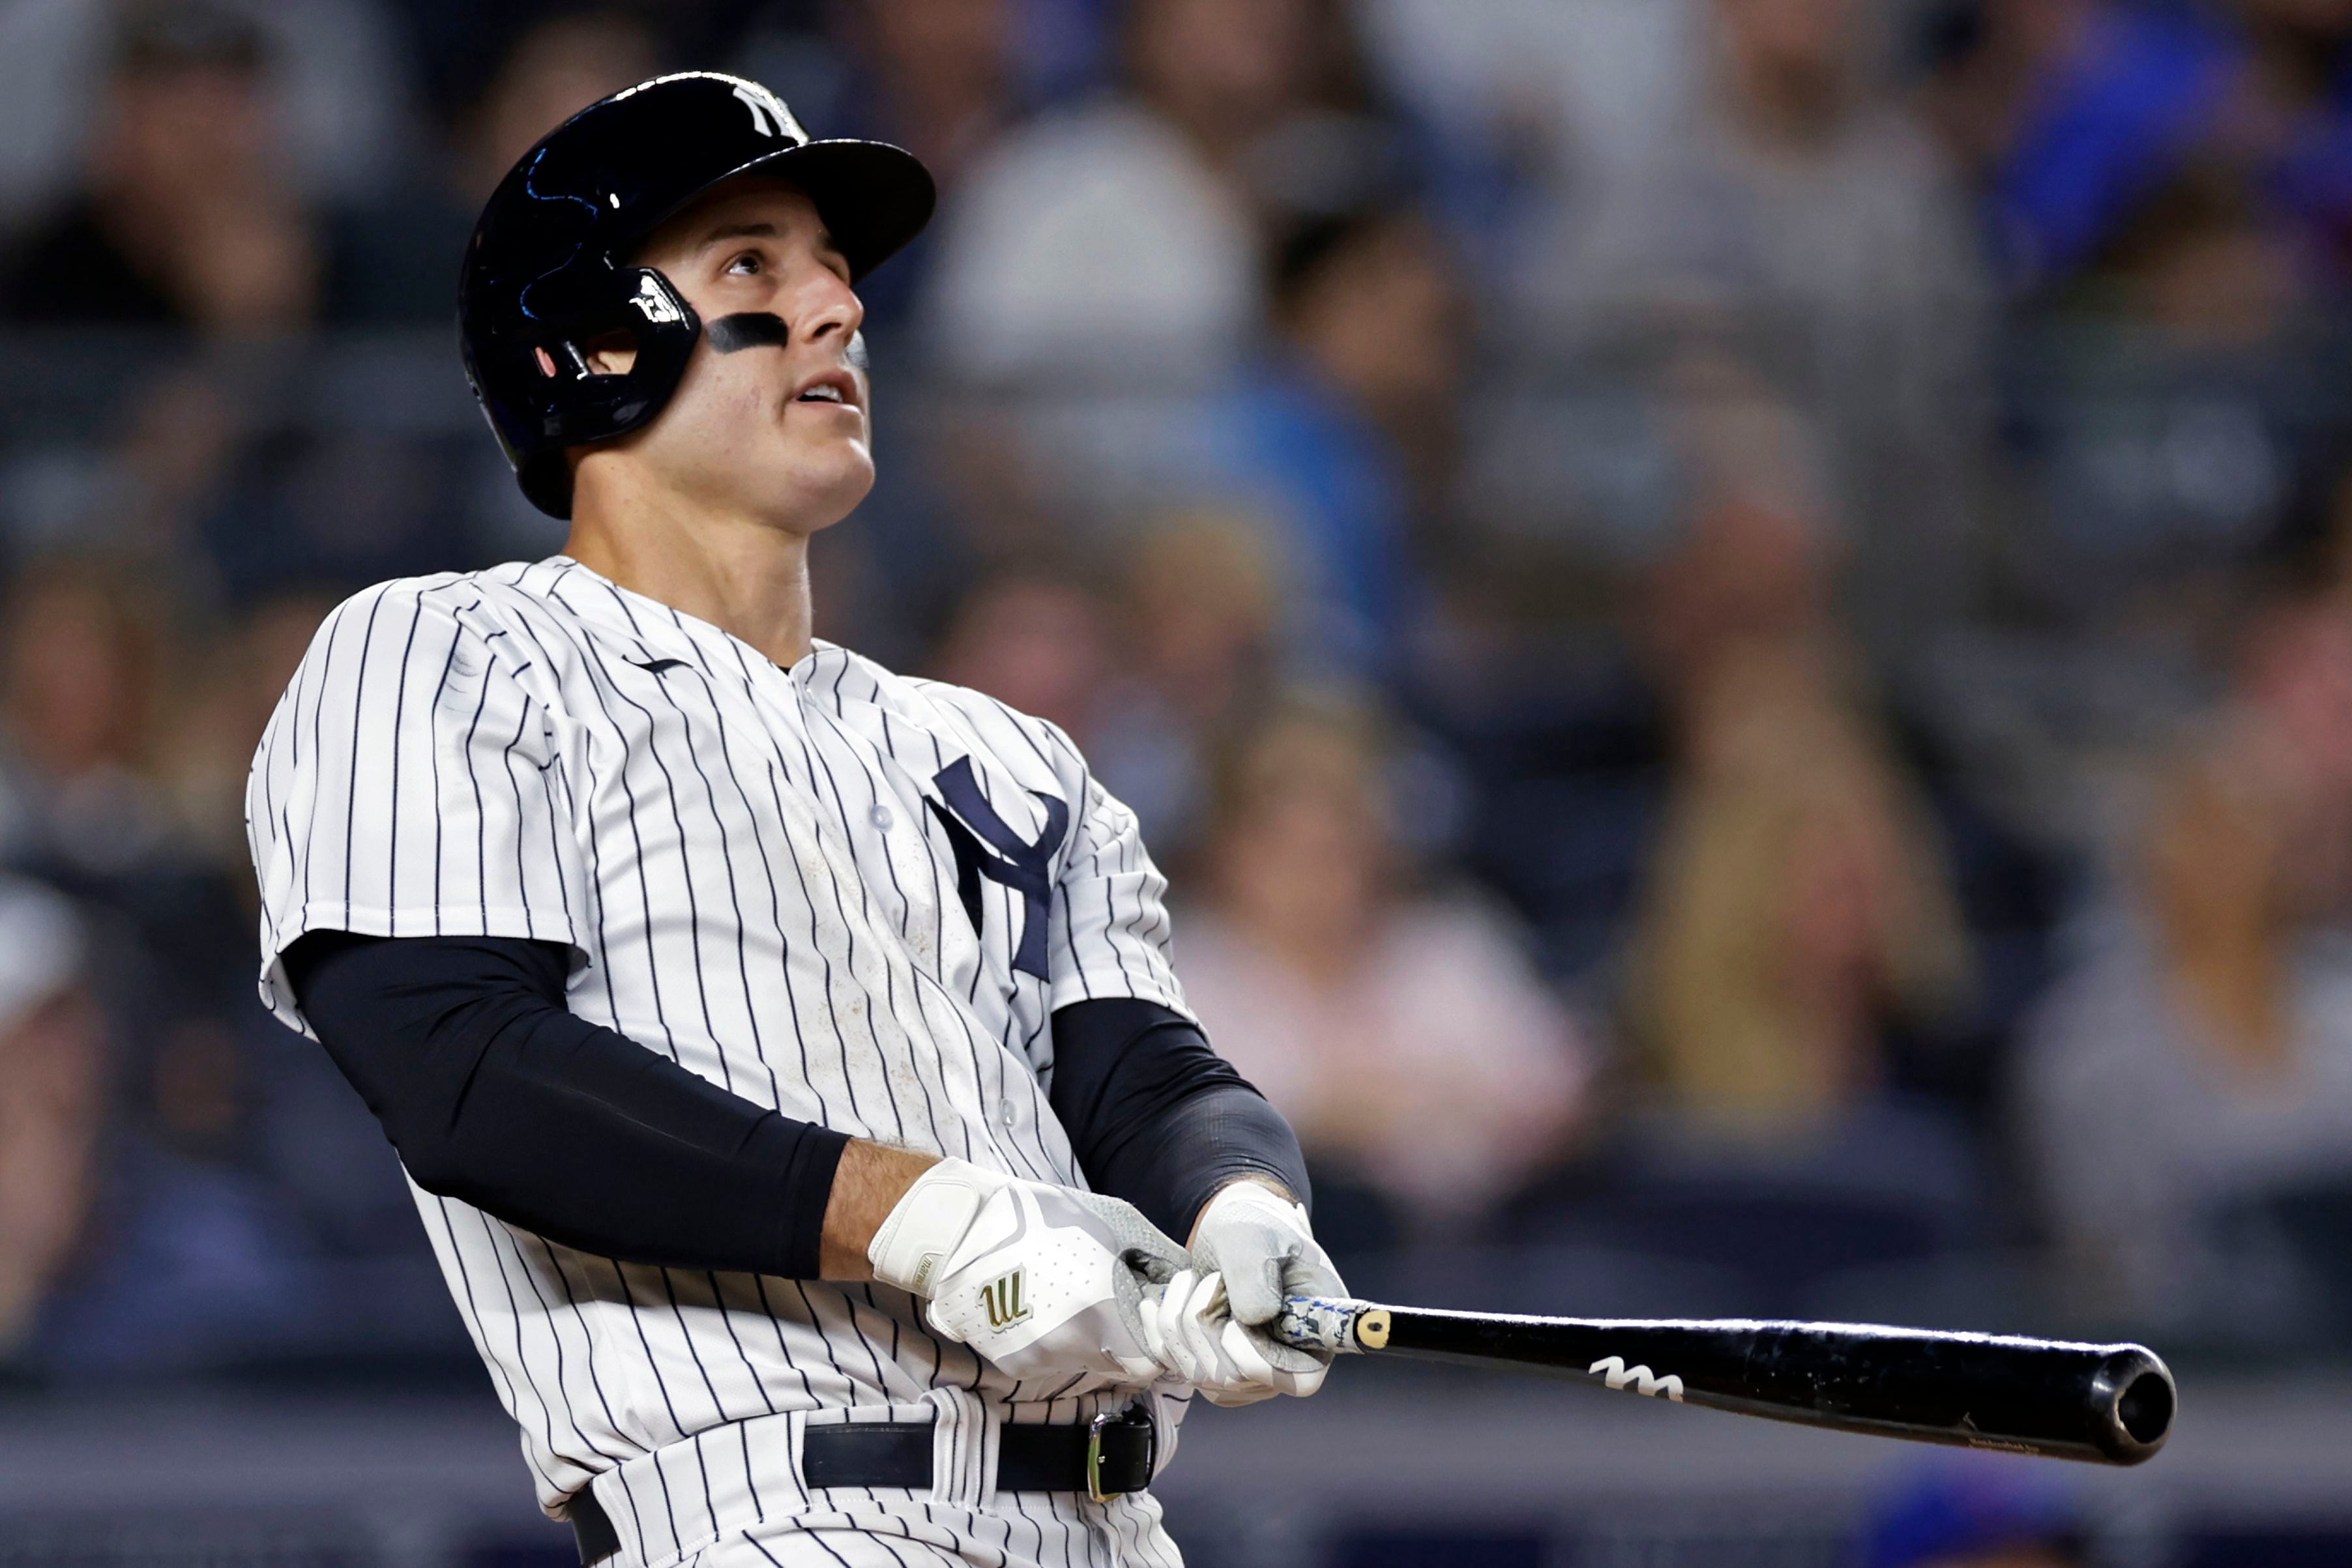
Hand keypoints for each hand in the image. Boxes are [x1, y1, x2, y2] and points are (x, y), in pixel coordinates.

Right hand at [867, 1159, 1187, 1383]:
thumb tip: (1186, 1279)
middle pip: (1120, 1366)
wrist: (961, 1230)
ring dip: (1091, 1341)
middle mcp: (1073, 1345)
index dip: (1157, 1343)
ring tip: (1074, 1297)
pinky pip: (1050, 1360)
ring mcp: (1039, 1359)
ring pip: (1085, 1364)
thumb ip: (1157, 1257)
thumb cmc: (1044, 1216)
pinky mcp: (1012, 1363)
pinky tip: (1042, 1305)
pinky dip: (1056, 1341)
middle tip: (1116, 1304)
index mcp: (1103, 1309)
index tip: (1151, 1320)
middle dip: (1128, 1342)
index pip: (1152, 1363)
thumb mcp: (1114, 1221)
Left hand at [1144, 1180, 1345, 1405]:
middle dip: (1207, 1321)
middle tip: (1212, 1278)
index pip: (1299, 1381)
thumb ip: (1257, 1273)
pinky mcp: (1210, 1371)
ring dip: (1181, 1318)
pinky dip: (1159, 1328)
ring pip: (1197, 1372)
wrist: (1237, 1233)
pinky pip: (1172, 1365)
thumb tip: (1253, 1318)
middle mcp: (1285, 1368)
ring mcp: (1245, 1377)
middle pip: (1232, 1377)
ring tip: (1194, 1279)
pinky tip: (1161, 1300)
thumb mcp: (1259, 1237)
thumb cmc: (1260, 1230)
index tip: (1237, 1318)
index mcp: (1316, 1337)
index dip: (1258, 1357)